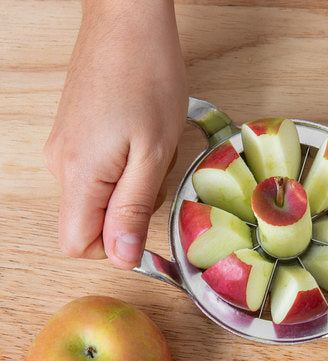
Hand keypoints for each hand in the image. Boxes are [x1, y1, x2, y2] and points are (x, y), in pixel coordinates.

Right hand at [44, 1, 187, 268]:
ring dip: (130, 187)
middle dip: (129, 211)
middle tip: (153, 171)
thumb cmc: (147, 78)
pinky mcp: (73, 136)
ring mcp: (64, 149)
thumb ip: (132, 209)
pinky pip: (97, 174)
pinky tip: (139, 139)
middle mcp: (61, 166)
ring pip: (98, 198)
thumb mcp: (153, 154)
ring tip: (149, 149)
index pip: (77, 244)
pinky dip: (123, 168)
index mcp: (80, 176)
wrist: (128, 20)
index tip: (143, 222)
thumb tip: (121, 257)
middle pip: (91, 222)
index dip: (113, 246)